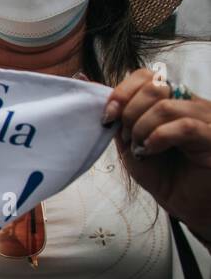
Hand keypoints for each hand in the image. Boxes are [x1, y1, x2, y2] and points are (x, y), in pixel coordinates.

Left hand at [106, 68, 210, 239]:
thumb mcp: (129, 139)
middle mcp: (192, 103)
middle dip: (130, 113)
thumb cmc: (161, 171)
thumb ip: (114, 112)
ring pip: (165, 107)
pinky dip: (159, 137)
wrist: (184, 203)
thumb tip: (81, 76)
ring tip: (141, 148)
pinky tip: (152, 150)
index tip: (108, 116)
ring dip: (142, 129)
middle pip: (154, 87)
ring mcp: (207, 118)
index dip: (122, 92)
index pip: (146, 75)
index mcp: (172, 98)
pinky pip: (184, 126)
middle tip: (128, 138)